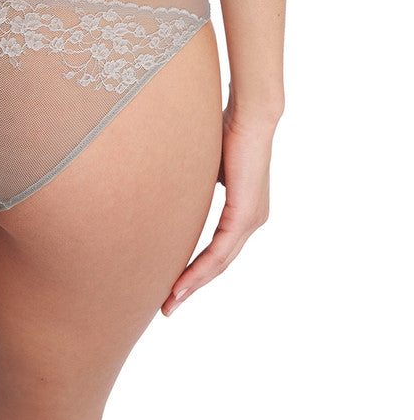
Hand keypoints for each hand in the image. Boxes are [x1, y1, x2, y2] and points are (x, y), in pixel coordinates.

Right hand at [161, 86, 278, 315]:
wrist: (249, 112)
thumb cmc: (226, 129)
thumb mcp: (204, 167)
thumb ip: (194, 186)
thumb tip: (168, 192)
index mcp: (244, 210)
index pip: (218, 250)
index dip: (195, 270)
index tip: (172, 287)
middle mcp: (252, 220)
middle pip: (219, 264)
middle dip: (191, 287)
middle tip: (166, 307)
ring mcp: (251, 219)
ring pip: (219, 262)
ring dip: (193, 284)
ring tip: (169, 301)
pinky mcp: (246, 213)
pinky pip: (221, 250)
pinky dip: (200, 269)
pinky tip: (182, 283)